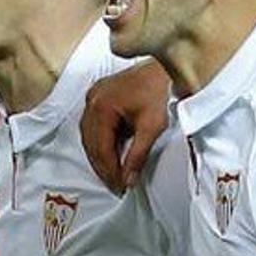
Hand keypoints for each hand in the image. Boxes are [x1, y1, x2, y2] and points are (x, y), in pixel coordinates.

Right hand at [80, 60, 170, 192]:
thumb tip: (128, 180)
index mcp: (102, 106)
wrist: (166, 67)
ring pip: (89, 135)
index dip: (109, 170)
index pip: (101, 147)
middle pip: (90, 143)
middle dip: (102, 166)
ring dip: (99, 155)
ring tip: (112, 173)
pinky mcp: (99, 94)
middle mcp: (92, 100)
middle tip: (115, 185)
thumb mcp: (152, 127)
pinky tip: (111, 152)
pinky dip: (100, 141)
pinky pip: (92, 124)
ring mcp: (93, 95)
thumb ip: (137, 156)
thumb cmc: (161, 92)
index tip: (119, 187)